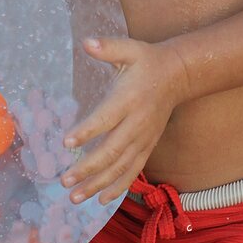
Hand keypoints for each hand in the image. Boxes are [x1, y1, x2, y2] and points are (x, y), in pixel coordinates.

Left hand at [60, 37, 189, 204]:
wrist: (179, 75)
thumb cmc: (147, 61)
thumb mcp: (129, 49)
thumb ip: (108, 47)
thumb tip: (86, 42)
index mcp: (129, 99)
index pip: (106, 118)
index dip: (87, 131)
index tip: (66, 143)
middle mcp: (137, 123)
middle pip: (112, 151)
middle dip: (87, 169)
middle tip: (64, 181)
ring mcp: (144, 138)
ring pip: (121, 167)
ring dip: (97, 184)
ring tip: (75, 197)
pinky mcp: (147, 146)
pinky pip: (133, 171)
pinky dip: (118, 187)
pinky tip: (100, 199)